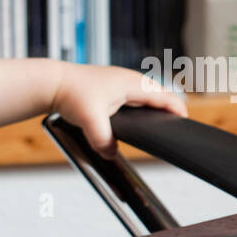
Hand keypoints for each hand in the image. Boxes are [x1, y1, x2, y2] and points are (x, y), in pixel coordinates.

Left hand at [51, 63, 188, 159]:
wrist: (51, 83)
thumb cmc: (70, 92)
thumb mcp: (89, 120)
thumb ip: (103, 139)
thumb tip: (111, 154)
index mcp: (133, 84)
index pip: (165, 96)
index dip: (177, 111)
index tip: (185, 125)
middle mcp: (129, 81)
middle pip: (159, 96)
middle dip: (167, 111)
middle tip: (173, 130)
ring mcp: (120, 83)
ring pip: (145, 97)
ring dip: (153, 109)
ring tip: (157, 126)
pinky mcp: (110, 89)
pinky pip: (133, 99)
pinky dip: (138, 109)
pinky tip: (132, 122)